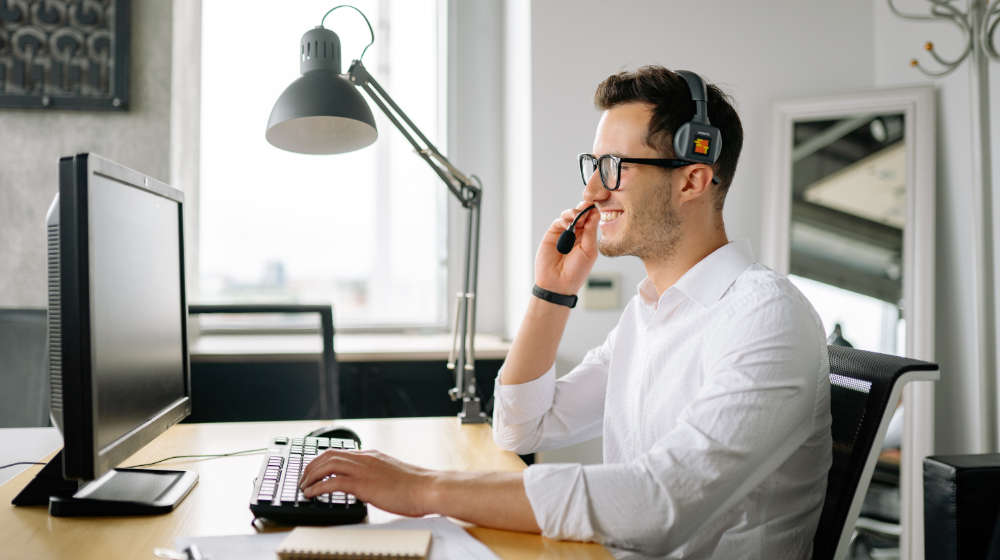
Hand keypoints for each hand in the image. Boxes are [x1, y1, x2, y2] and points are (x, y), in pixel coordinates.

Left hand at [299, 449, 434, 517]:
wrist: (428, 488)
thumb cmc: (416, 486)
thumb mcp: (392, 475)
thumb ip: (378, 476)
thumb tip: (369, 485)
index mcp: (372, 456)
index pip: (339, 451)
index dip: (321, 460)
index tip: (313, 470)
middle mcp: (365, 458)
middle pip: (328, 455)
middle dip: (311, 467)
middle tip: (303, 479)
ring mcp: (363, 470)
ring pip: (327, 464)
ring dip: (310, 476)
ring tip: (303, 487)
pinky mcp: (363, 484)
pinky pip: (332, 482)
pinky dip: (317, 488)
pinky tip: (311, 495)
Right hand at [534, 201, 598, 294]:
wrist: (558, 284)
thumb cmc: (576, 272)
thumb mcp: (589, 251)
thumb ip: (590, 231)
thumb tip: (595, 213)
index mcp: (588, 237)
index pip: (592, 219)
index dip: (594, 211)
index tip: (597, 205)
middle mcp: (577, 233)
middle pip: (581, 214)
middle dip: (584, 208)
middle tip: (587, 206)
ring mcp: (564, 233)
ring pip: (570, 215)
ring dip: (574, 213)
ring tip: (577, 216)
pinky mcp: (552, 234)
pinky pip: (558, 222)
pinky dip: (563, 220)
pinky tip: (567, 224)